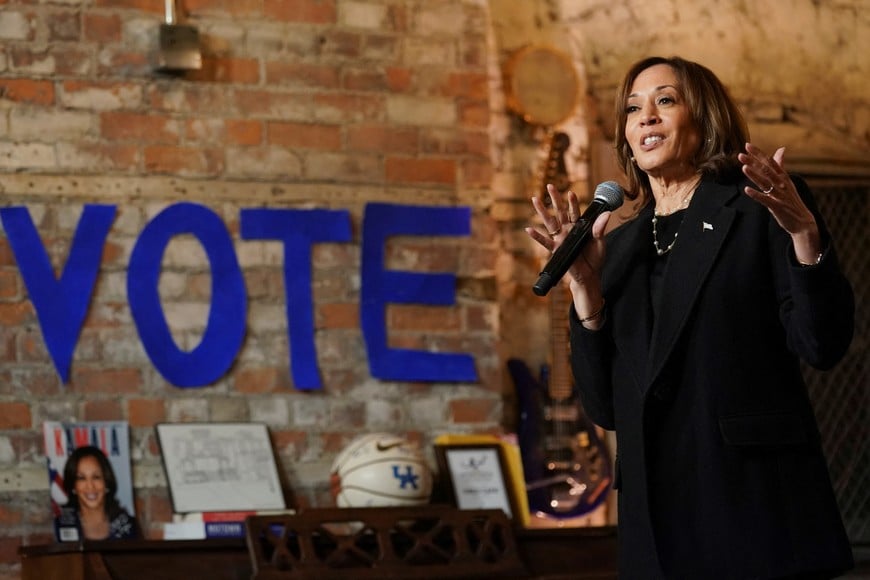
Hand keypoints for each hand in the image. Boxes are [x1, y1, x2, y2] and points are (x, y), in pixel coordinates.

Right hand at [525, 184, 609, 323]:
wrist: (590, 275)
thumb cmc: (595, 258)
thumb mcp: (600, 241)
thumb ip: (600, 228)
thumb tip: (606, 214)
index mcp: (578, 227)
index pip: (574, 211)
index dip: (572, 202)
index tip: (570, 193)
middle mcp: (568, 230)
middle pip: (559, 212)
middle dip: (555, 199)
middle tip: (550, 185)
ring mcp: (560, 239)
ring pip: (550, 222)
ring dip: (542, 211)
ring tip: (534, 199)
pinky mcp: (556, 250)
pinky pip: (545, 241)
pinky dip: (536, 236)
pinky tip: (529, 229)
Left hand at [738, 143, 820, 262]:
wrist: (803, 221)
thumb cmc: (791, 200)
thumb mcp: (786, 181)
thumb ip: (780, 166)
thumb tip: (781, 149)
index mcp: (783, 177)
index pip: (770, 162)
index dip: (759, 154)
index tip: (747, 145)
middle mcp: (782, 184)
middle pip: (767, 170)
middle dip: (753, 162)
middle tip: (740, 155)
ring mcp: (780, 195)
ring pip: (766, 183)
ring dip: (754, 175)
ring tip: (743, 168)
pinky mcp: (778, 207)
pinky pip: (766, 199)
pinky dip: (756, 194)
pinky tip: (747, 190)